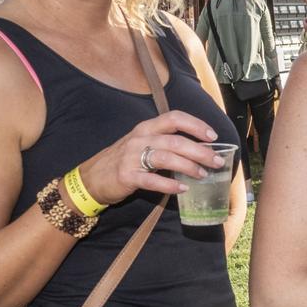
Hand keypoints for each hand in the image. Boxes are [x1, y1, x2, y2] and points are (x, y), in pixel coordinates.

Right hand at [78, 110, 226, 204]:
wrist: (90, 179)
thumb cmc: (122, 160)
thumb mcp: (142, 144)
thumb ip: (165, 143)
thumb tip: (198, 150)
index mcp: (146, 128)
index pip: (174, 118)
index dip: (196, 125)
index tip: (213, 136)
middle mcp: (140, 138)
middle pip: (175, 140)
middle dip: (200, 150)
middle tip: (217, 161)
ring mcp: (131, 157)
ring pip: (166, 157)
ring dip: (189, 166)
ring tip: (203, 174)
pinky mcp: (126, 176)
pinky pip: (152, 180)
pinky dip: (169, 184)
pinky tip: (182, 188)